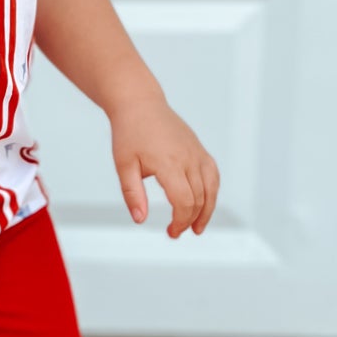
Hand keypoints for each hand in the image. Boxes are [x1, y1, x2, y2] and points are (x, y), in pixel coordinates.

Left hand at [110, 93, 219, 237]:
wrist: (140, 104)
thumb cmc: (129, 133)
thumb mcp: (124, 165)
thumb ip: (132, 193)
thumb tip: (140, 219)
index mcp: (169, 162)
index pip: (184, 201)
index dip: (180, 221)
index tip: (170, 232)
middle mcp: (188, 157)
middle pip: (199, 198)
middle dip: (190, 220)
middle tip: (176, 232)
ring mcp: (197, 152)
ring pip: (211, 188)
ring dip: (207, 211)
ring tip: (197, 228)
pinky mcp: (199, 149)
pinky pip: (213, 175)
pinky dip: (212, 192)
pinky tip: (204, 204)